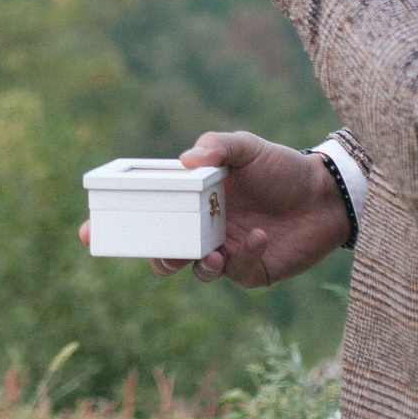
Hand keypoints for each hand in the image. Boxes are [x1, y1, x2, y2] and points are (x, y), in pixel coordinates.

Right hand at [76, 131, 348, 286]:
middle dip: (154, 255)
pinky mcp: (249, 269)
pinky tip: (256, 235)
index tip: (89, 231)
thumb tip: (186, 160)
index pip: (148, 210)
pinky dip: (238, 256)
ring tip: (211, 254)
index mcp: (192, 197)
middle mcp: (202, 225)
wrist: (328, 196)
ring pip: (192, 268)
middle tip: (162, 252)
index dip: (117, 223)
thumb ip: (216, 146)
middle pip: (162, 248)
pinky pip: (232, 272)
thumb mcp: (247, 147)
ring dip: (194, 264)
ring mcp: (224, 249)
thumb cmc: (282, 166)